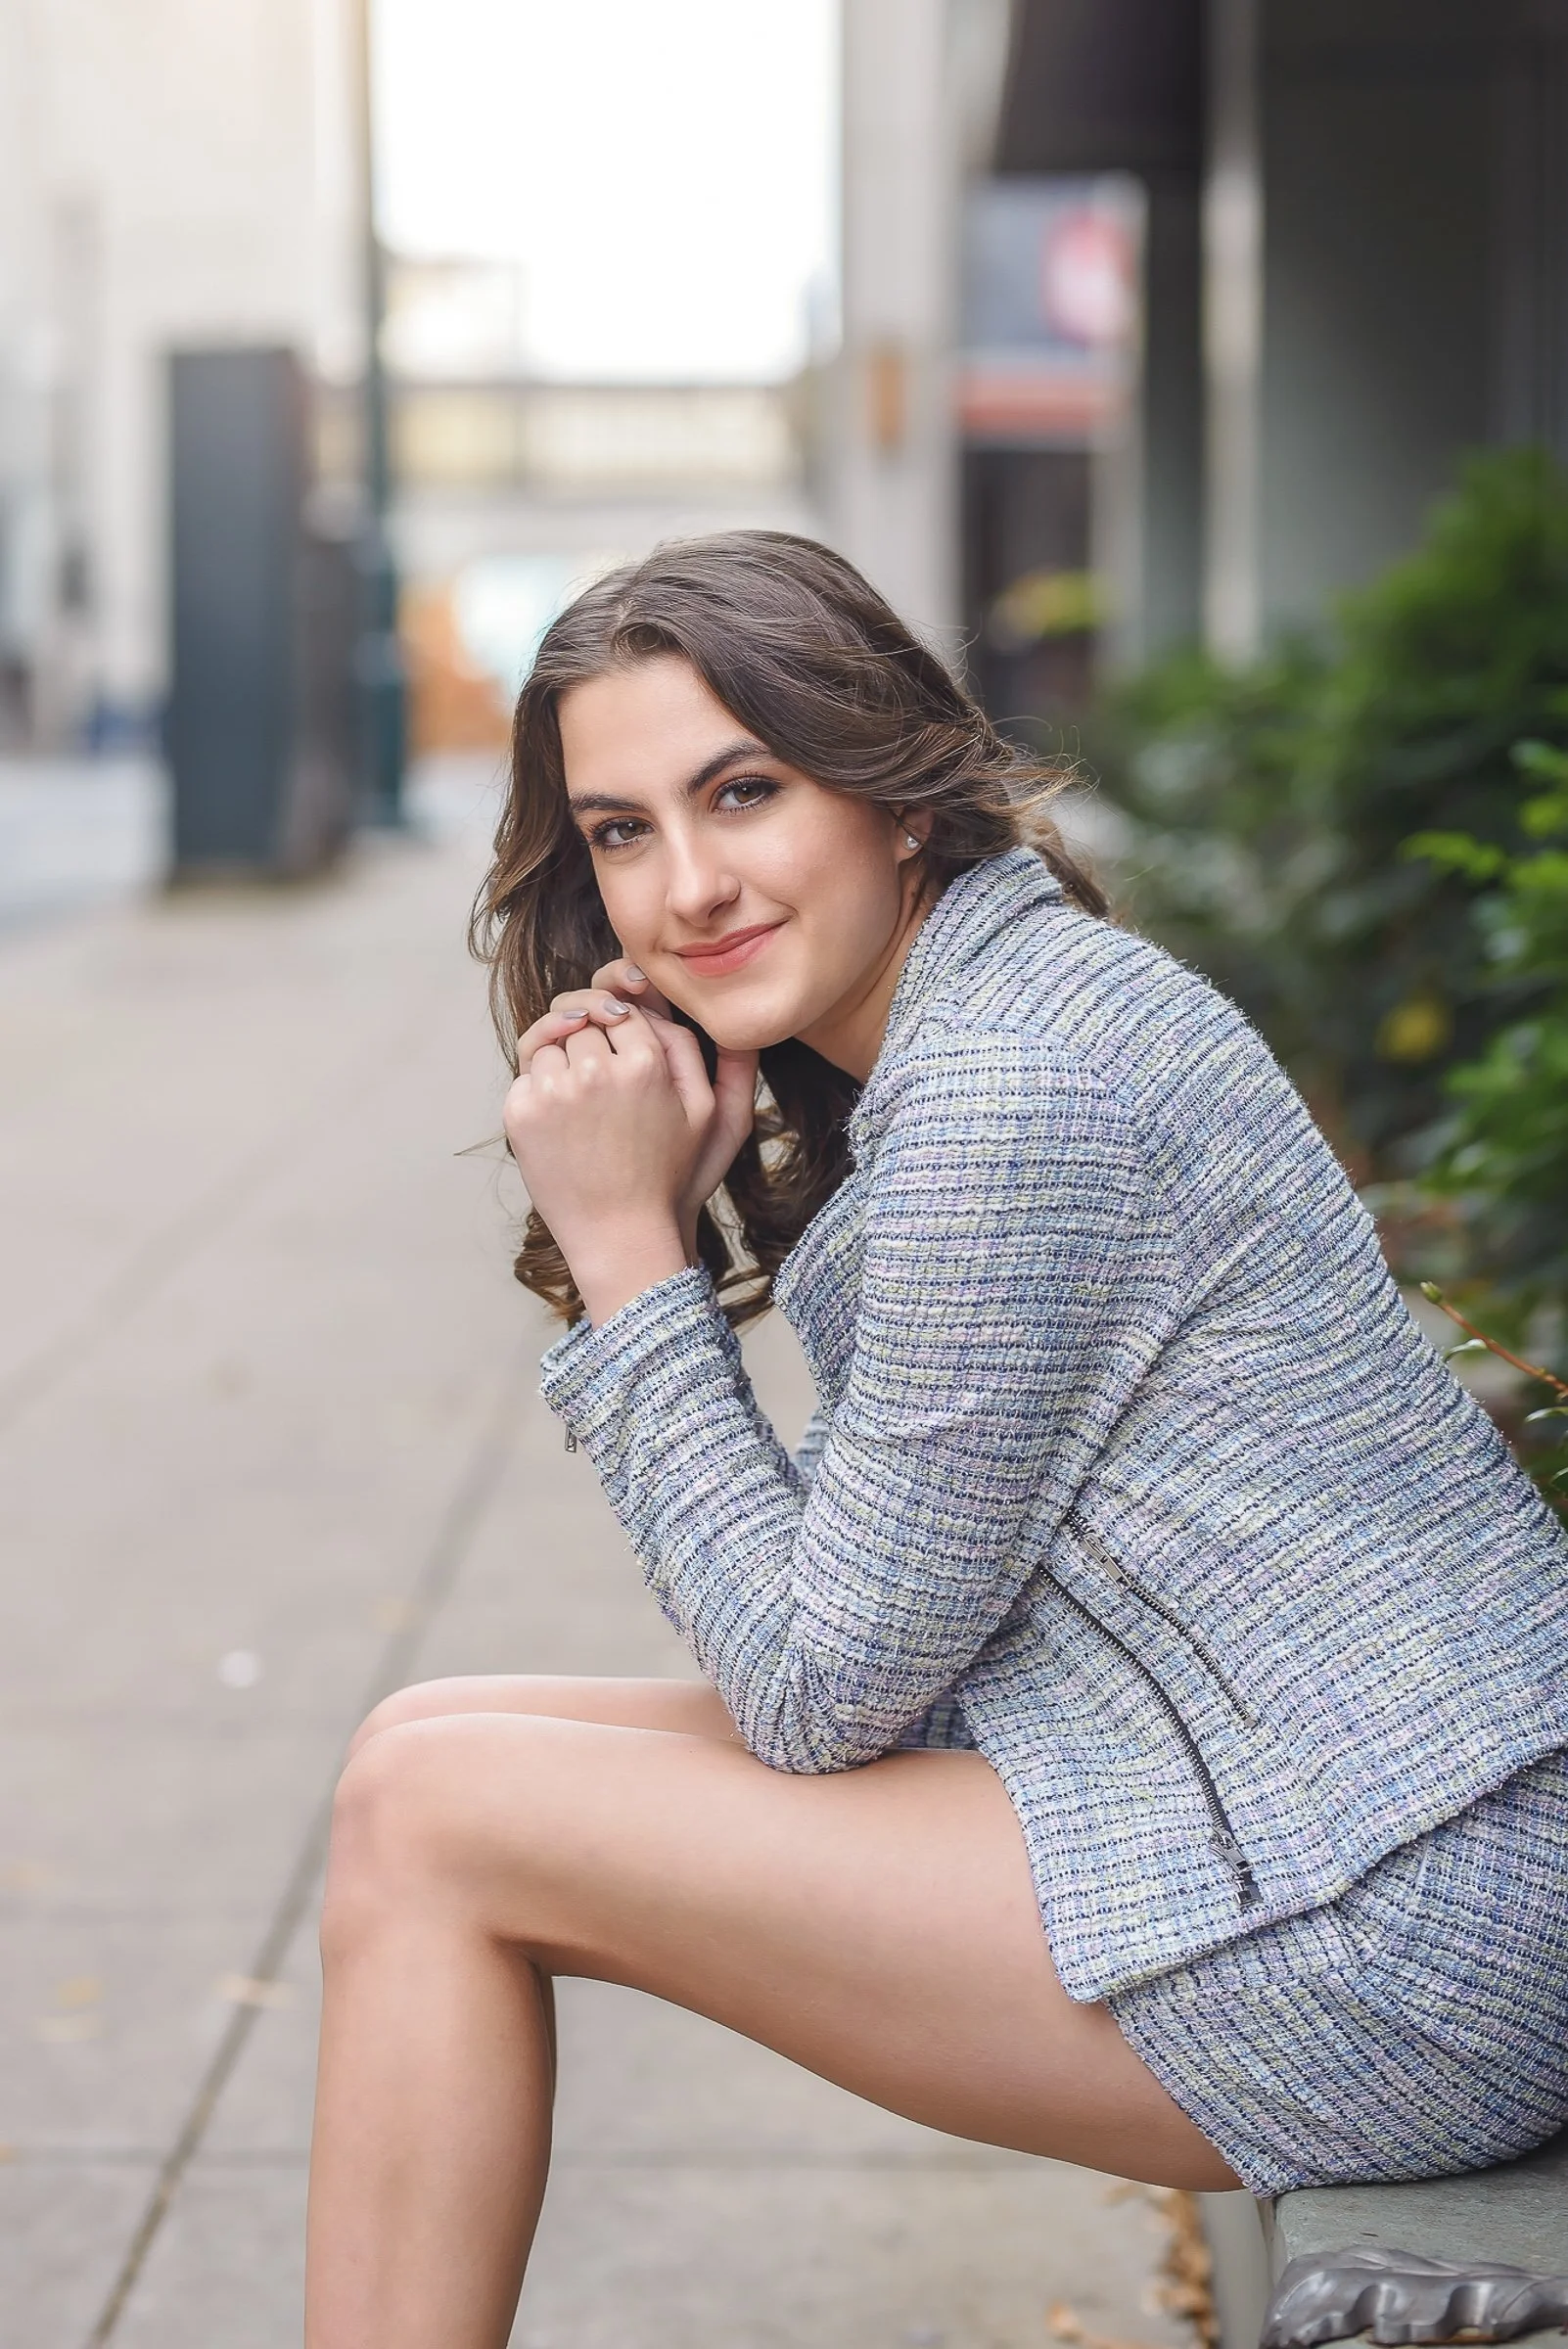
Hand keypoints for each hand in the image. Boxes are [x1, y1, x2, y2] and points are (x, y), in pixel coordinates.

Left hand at [505, 965, 756, 1324]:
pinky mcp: (522, 1113)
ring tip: (584, 1104)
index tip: (622, 1054)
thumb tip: (672, 1004)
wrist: (621, 1234)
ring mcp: (554, 1091)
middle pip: (582, 1019)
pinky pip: (525, 1073)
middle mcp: (597, 1071)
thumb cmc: (670, 1175)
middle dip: (592, 1042)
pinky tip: (562, 1119)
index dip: (620, 1028)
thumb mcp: (710, 1113)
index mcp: (646, 1064)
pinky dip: (539, 1087)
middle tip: (605, 1086)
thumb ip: (702, 1050)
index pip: (621, 1009)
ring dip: (563, 1060)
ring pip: (550, 1041)